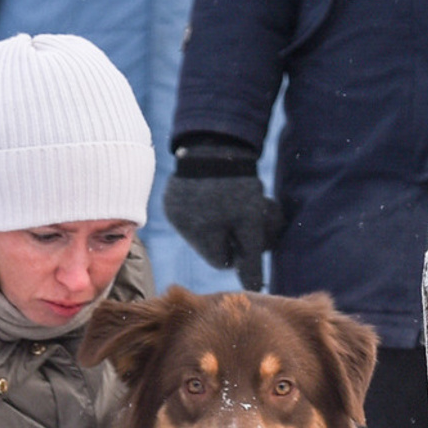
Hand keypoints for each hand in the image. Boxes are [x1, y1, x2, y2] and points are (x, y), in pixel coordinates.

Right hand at [163, 139, 284, 289]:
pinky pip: (192, 211)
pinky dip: (208, 205)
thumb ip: (252, 256)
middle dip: (233, 234)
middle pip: (212, 244)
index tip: (252, 233)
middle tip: (248, 214)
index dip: (241, 250)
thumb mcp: (251, 222)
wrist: (215, 142)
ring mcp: (173, 210)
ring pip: (202, 228)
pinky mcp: (172, 195)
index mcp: (199, 236)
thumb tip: (255, 285)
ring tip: (235, 197)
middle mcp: (181, 226)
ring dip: (221, 219)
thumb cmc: (237, 186)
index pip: (222, 260)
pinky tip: (218, 189)